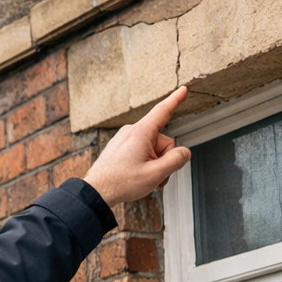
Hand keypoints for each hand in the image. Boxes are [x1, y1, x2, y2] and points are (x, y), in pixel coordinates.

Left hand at [83, 87, 192, 205]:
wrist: (96, 192)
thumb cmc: (121, 183)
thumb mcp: (156, 174)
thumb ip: (176, 160)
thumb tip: (184, 153)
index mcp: (141, 133)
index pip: (163, 111)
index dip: (175, 100)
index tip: (183, 89)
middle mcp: (131, 132)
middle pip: (162, 141)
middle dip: (163, 159)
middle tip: (153, 175)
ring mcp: (125, 140)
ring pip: (152, 149)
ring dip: (154, 164)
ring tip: (142, 178)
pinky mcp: (120, 148)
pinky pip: (141, 152)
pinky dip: (144, 164)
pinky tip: (135, 176)